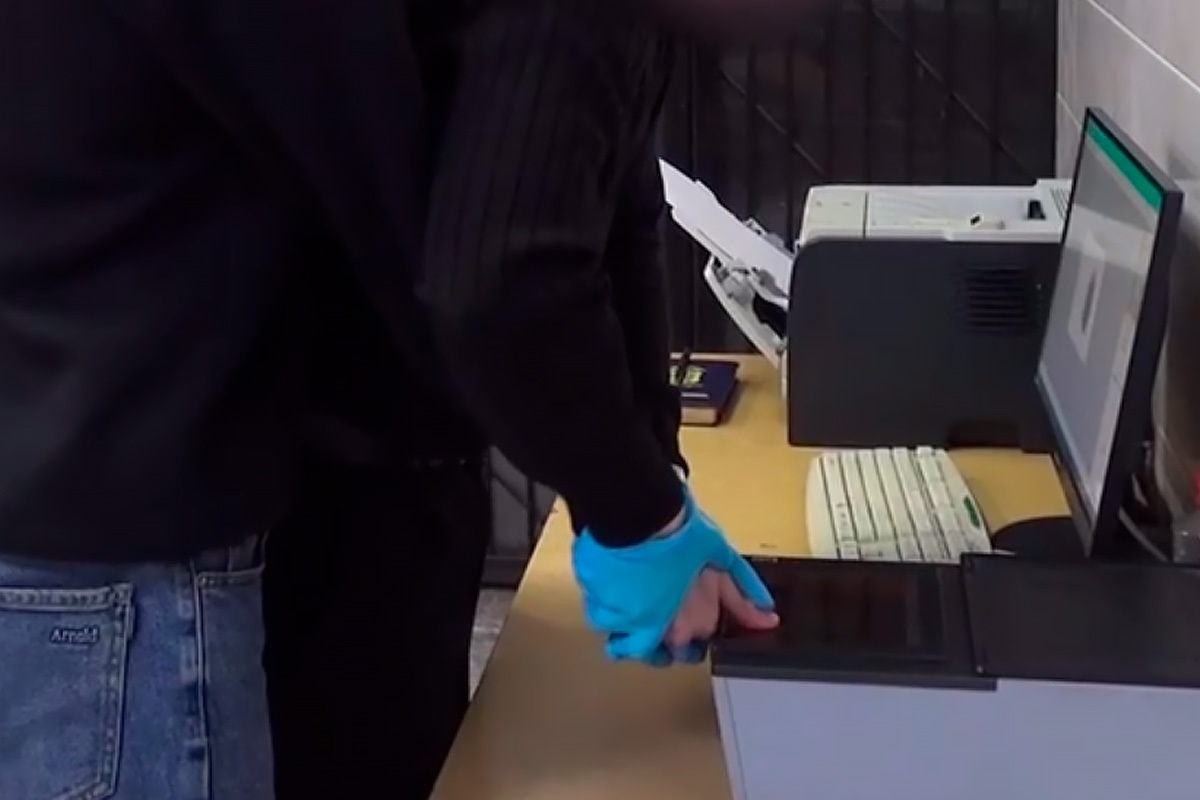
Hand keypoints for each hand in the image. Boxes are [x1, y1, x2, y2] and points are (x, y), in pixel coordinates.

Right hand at [573, 485, 778, 666]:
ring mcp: (624, 622)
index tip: (693, 619)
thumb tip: (767, 619)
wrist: (640, 514)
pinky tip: (617, 592)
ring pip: (627, 643)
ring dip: (633, 630)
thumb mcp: (722, 561)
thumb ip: (744, 596)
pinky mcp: (599, 606)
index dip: (695, 633)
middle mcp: (657, 632)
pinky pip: (605, 621)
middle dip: (662, 640)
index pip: (694, 649)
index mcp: (691, 625)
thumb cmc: (681, 535)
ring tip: (638, 603)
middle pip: (659, 654)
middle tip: (664, 613)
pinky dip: (610, 611)